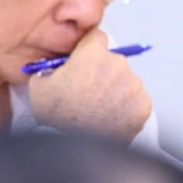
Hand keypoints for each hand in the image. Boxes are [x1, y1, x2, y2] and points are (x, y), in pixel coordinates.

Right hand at [27, 28, 151, 141]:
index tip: (85, 60)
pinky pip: (136, 101)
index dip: (89, 49)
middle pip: (112, 60)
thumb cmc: (55, 116)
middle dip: (102, 72)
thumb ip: (52, 68)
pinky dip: (126, 108)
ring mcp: (134, 85)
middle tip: (88, 92)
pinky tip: (110, 118)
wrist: (73, 146)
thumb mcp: (39, 85)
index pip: (97, 36)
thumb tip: (57, 66)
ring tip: (99, 110)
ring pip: (126, 81)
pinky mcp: (144, 105)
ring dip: (115, 90)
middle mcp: (117, 65)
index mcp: (91, 55)